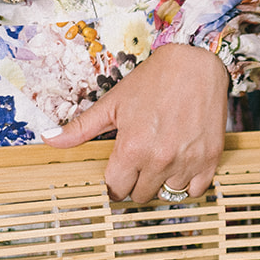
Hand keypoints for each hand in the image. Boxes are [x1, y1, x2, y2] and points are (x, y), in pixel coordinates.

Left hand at [44, 44, 229, 203]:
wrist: (195, 64)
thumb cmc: (153, 81)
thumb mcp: (113, 103)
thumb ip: (81, 128)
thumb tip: (49, 140)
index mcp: (132, 149)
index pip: (116, 189)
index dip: (114, 182)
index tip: (119, 173)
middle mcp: (159, 160)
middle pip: (140, 195)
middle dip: (137, 182)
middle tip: (140, 163)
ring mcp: (187, 161)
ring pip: (168, 195)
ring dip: (162, 183)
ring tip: (161, 160)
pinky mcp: (209, 159)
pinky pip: (195, 190)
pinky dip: (187, 183)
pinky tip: (180, 164)